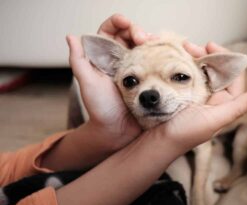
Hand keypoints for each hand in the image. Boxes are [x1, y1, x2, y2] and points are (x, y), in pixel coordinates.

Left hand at [66, 14, 152, 149]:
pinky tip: (166, 52)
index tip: (125, 23)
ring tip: (155, 43)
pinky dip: (162, 54)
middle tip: (142, 38)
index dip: (117, 23)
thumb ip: (79, 61)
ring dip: (152, 40)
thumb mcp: (88, 83)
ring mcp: (139, 69)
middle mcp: (122, 61)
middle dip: (138, 30)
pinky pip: (157, 62)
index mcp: (106, 58)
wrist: (118, 131)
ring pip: (146, 46)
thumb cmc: (100, 109)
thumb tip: (71, 36)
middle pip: (131, 35)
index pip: (110, 32)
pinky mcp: (151, 79)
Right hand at [161, 41, 246, 152]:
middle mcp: (211, 98)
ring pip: (201, 71)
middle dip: (207, 55)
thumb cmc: (184, 133)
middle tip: (191, 46)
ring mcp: (195, 95)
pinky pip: (186, 76)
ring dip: (194, 58)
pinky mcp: (181, 95)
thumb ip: (237, 107)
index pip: (233, 76)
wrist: (157, 142)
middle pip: (216, 70)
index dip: (227, 58)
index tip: (211, 45)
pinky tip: (176, 59)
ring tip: (182, 49)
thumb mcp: (212, 120)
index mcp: (223, 104)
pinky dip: (183, 66)